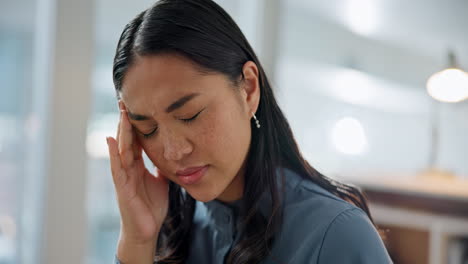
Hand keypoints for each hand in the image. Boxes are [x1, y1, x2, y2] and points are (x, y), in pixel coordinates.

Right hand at [106, 103, 168, 244]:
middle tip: (125, 100)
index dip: (135, 123)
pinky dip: (114, 153)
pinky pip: (117, 168)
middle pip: (126, 140)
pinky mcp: (122, 188)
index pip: (135, 140)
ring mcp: (123, 177)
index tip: (137, 104)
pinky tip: (110, 139)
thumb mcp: (161, 180)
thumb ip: (161, 166)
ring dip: (121, 130)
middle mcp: (128, 168)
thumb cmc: (152, 206)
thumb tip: (169, 151)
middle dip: (125, 120)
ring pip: (121, 149)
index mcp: (137, 165)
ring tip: (121, 112)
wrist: (148, 229)